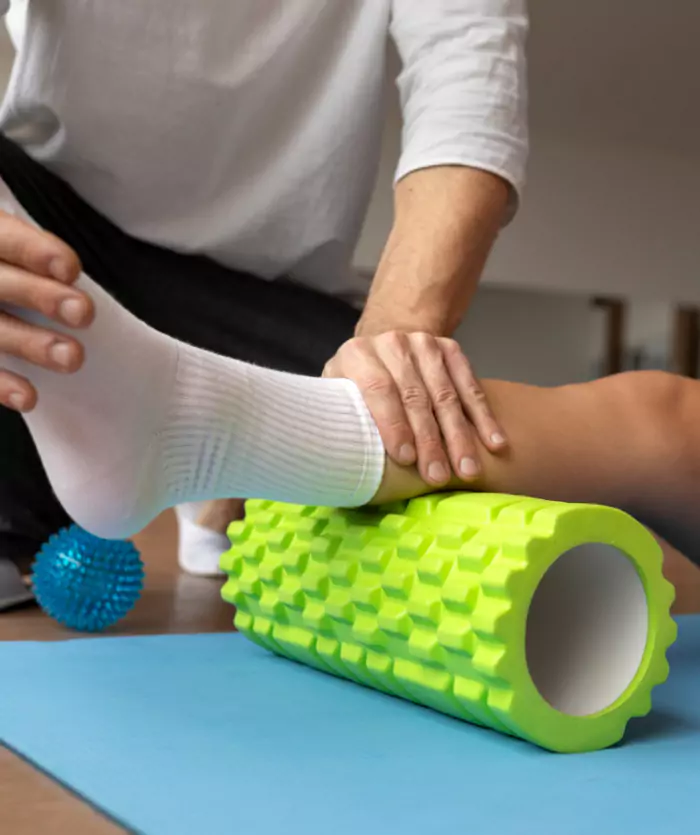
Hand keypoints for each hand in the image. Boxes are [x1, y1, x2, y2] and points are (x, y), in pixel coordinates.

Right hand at [0, 209, 91, 411]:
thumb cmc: (11, 275)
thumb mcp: (15, 255)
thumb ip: (35, 262)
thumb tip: (78, 286)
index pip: (4, 238)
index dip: (34, 251)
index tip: (72, 270)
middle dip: (40, 296)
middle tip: (84, 313)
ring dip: (30, 344)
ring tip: (72, 358)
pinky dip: (1, 385)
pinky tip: (29, 398)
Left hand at [323, 331, 506, 486]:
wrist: (382, 351)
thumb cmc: (354, 389)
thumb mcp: (336, 397)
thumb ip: (342, 417)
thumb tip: (345, 457)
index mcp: (356, 354)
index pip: (378, 389)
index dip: (392, 425)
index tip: (405, 459)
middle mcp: (391, 344)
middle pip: (415, 396)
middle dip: (429, 440)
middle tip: (438, 475)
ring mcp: (423, 344)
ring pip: (446, 394)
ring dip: (459, 435)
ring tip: (468, 469)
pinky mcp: (449, 348)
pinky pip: (470, 386)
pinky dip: (484, 417)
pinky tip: (494, 442)